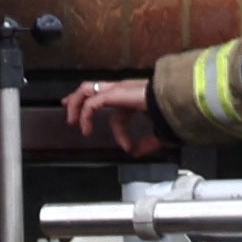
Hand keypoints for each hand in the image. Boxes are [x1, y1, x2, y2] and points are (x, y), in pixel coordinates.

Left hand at [54, 76, 177, 162]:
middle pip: (92, 88)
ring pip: (86, 89)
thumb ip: (148, 142)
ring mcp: (117, 89)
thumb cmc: (170, 112)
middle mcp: (122, 89)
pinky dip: (85, 116)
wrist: (174, 99)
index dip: (120, 133)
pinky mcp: (113, 93)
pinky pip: (90, 103)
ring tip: (72, 121)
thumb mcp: (159, 132)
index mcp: (133, 97)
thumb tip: (136, 153)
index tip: (127, 148)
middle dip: (77, 98)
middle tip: (67, 107)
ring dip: (75, 104)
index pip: (119, 112)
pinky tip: (85, 128)